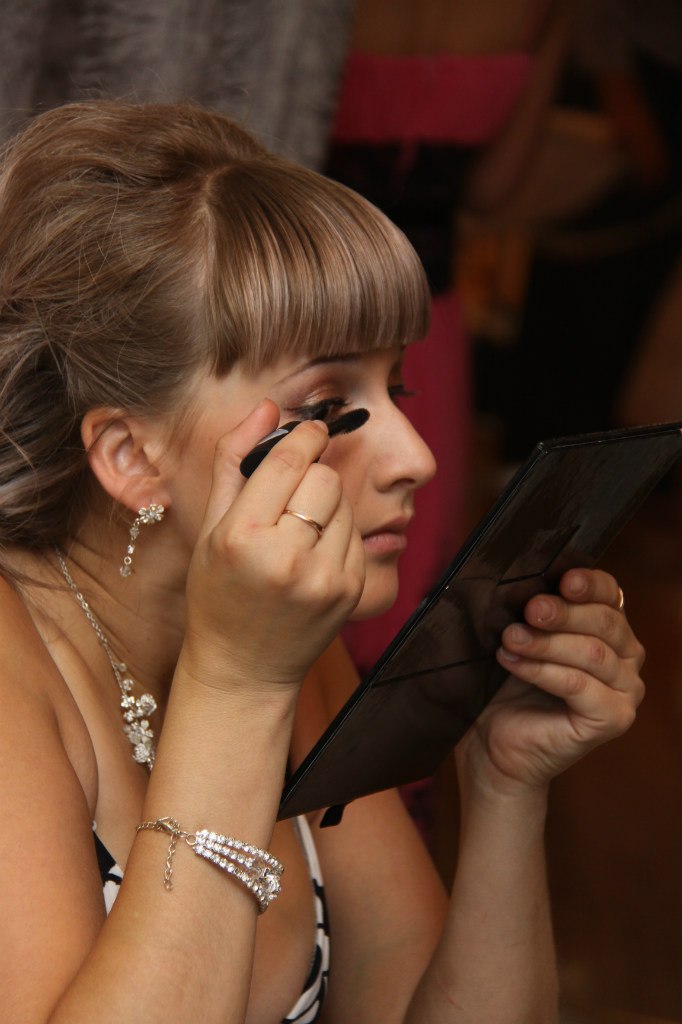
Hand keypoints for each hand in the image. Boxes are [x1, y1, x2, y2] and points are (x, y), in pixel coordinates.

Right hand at [182, 400, 365, 694]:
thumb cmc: (218, 593)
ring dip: (327, 504)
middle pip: (324, 478)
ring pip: (345, 504)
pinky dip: (339, 533)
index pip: (288, 461)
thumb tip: (268, 406)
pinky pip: (357, 534)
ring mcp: (324, 579)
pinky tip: (313, 554)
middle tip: (292, 492)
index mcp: (242, 538)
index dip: (303, 436)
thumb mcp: (209, 526)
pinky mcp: (350, 592)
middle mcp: (286, 559)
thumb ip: (234, 460)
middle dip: (312, 474)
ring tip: (298, 531)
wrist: (244, 668)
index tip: (309, 429)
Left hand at [458, 569, 644, 794]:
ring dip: (547, 643)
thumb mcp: (520, 638)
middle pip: (605, 622)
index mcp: (608, 628)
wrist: (495, 746)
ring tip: (511, 639)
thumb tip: (521, 584)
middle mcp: (626, 657)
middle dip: (563, 612)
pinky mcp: (614, 719)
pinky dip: (543, 671)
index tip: (563, 579)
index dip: (589, 583)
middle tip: (530, 611)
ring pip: (593, 653)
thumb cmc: (507, 688)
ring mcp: (625, 691)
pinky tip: (514, 662)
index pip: (609, 594)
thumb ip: (531, 612)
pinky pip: (579, 685)